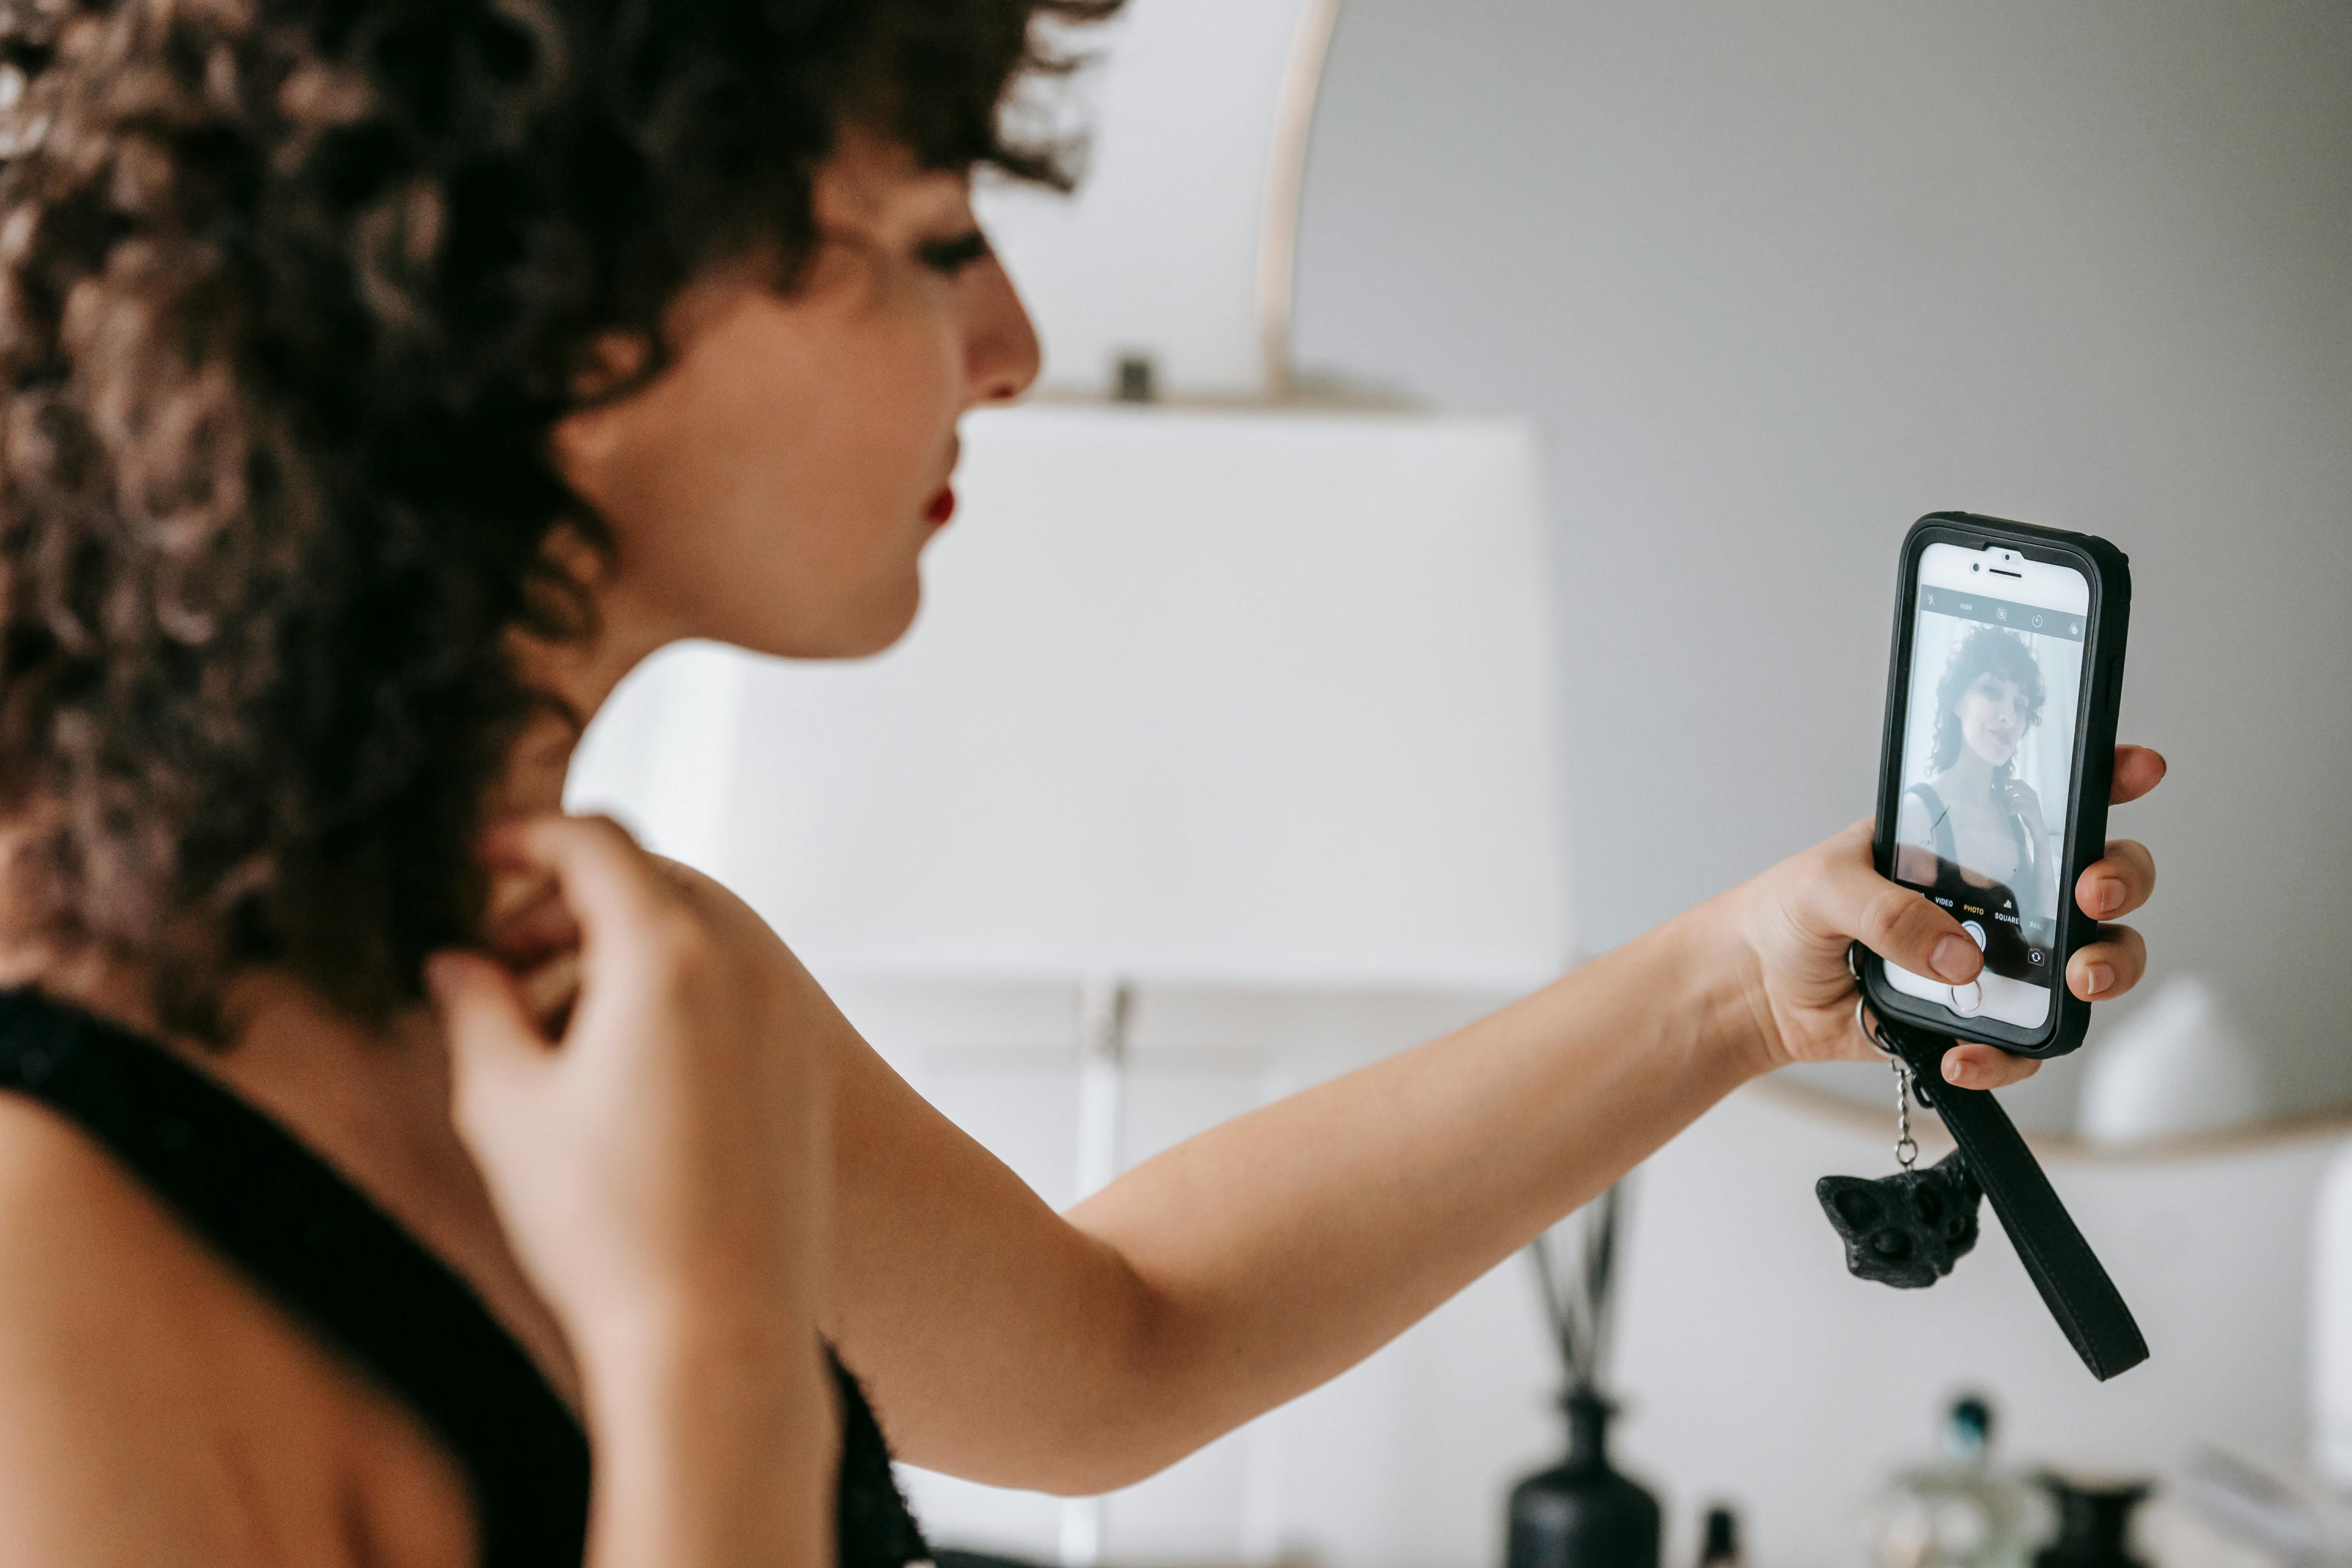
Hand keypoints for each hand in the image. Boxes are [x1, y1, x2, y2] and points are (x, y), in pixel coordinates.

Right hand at [426, 815, 824, 1357]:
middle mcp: (745, 965)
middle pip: (647, 882)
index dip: (526, 836)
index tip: (478, 857)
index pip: (596, 840)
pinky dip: (669, 992)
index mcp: (670, 952)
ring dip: (615, 951)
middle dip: (566, 904)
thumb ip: (474, 1008)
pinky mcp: (801, 1064)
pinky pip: (731, 987)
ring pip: (692, 934)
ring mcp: (785, 1013)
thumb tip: (457, 963)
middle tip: (499, 961)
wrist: (716, 1331)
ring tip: (546, 1027)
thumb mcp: (505, 1103)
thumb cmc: (611, 1226)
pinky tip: (613, 1067)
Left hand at [1724, 745, 2165, 1090]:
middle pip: (2098, 881)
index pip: (2047, 800)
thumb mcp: (1823, 887)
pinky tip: (1963, 1056)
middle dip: (2119, 883)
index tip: (2138, 770)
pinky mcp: (1981, 1018)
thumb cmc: (1787, 916)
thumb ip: (1888, 910)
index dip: (2103, 779)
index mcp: (1963, 840)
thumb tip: (1959, 955)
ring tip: (2077, 984)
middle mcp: (1998, 895)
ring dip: (2104, 969)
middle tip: (2094, 898)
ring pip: (2089, 961)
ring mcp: (1998, 958)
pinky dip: (2009, 1056)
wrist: (1757, 990)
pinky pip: (2028, 1042)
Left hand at [1997, 774, 2041, 824]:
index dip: (2011, 781)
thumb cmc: (2028, 816)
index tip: (2004, 782)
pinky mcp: (2032, 813)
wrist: (2038, 829)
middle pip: (2018, 788)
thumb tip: (2004, 791)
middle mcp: (2033, 797)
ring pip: (2017, 798)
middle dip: (2008, 792)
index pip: (2020, 783)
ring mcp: (2033, 804)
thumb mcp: (2024, 804)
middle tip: (2003, 799)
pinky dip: (2011, 810)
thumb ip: (2017, 796)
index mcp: (2031, 793)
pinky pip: (2018, 808)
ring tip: (2007, 809)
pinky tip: (2009, 813)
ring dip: (2009, 803)